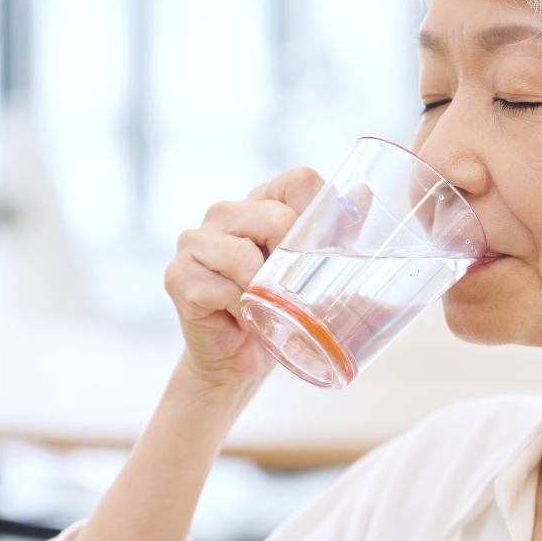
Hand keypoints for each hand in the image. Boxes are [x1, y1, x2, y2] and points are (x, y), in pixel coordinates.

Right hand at [164, 166, 323, 386]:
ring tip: (263, 307)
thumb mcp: (316, 272)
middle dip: (292, 259)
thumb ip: (338, 233)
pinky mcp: (178, 275)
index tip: (321, 249)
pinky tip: (240, 319)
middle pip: (273, 216)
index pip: (298, 181)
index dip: (318, 212)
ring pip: (241, 255)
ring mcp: (195, 241)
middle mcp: (225, 212)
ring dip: (260, 291)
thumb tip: (364, 193)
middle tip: (292, 290)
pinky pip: (218, 288)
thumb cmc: (280, 310)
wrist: (240, 359)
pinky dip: (238, 310)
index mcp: (262, 201)